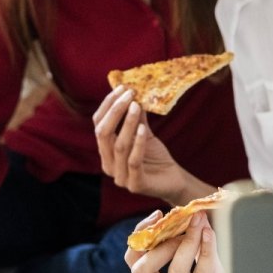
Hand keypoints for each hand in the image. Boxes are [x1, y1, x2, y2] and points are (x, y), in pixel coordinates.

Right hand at [93, 86, 202, 204]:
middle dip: (115, 111)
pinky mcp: (135, 185)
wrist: (173, 180)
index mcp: (106, 152)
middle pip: (103, 134)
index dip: (108, 105)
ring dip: (127, 123)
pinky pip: (133, 161)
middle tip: (129, 94)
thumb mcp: (144, 133)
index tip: (122, 88)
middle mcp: (108, 165)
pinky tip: (142, 128)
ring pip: (118, 146)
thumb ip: (136, 117)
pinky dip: (138, 143)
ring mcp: (120, 177)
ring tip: (137, 106)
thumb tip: (133, 93)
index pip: (98, 125)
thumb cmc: (155, 156)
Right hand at [126, 213, 259, 272]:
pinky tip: (211, 239)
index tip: (157, 217)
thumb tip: (198, 221)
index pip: (134, 265)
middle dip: (162, 241)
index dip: (141, 237)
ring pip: (175, 272)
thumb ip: (193, 258)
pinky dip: (205, 255)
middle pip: (142, 270)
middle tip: (183, 224)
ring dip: (187, 243)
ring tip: (200, 224)